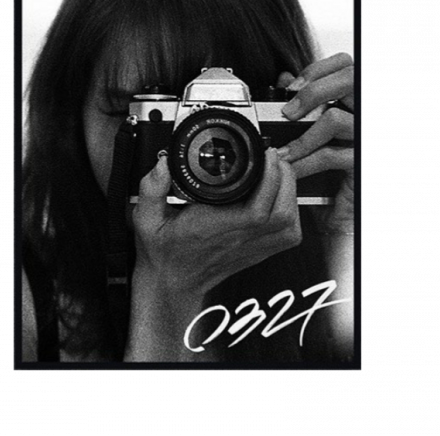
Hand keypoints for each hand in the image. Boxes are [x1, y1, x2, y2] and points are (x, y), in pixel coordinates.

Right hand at [132, 148, 302, 295]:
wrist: (172, 284)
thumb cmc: (163, 252)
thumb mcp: (146, 218)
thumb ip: (151, 189)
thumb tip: (163, 165)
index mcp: (212, 228)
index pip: (255, 210)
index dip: (269, 179)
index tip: (264, 155)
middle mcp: (237, 239)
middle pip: (282, 213)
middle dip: (284, 179)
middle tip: (272, 158)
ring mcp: (252, 248)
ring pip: (290, 223)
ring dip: (290, 194)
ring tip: (277, 173)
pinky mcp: (259, 252)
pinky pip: (289, 234)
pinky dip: (292, 212)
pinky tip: (280, 198)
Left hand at [277, 53, 354, 232]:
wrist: (343, 216)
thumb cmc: (332, 173)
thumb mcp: (317, 133)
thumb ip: (308, 102)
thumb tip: (285, 77)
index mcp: (356, 102)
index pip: (346, 64)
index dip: (318, 69)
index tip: (292, 86)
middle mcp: (364, 116)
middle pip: (350, 78)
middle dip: (314, 91)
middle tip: (289, 112)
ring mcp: (364, 137)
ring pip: (334, 119)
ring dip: (301, 137)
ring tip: (283, 152)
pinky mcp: (360, 162)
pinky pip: (330, 155)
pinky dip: (304, 162)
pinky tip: (291, 169)